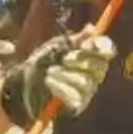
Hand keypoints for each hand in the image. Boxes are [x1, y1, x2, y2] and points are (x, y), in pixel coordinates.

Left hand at [1, 28, 115, 126]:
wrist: (24, 83)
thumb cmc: (43, 62)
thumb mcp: (56, 46)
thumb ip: (74, 39)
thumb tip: (92, 28)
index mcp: (92, 57)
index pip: (108, 50)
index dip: (101, 46)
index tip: (85, 44)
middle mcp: (94, 74)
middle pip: (100, 66)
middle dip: (80, 60)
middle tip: (64, 59)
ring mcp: (87, 91)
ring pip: (85, 82)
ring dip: (65, 75)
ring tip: (50, 72)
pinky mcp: (77, 105)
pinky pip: (75, 97)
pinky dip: (60, 87)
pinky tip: (49, 82)